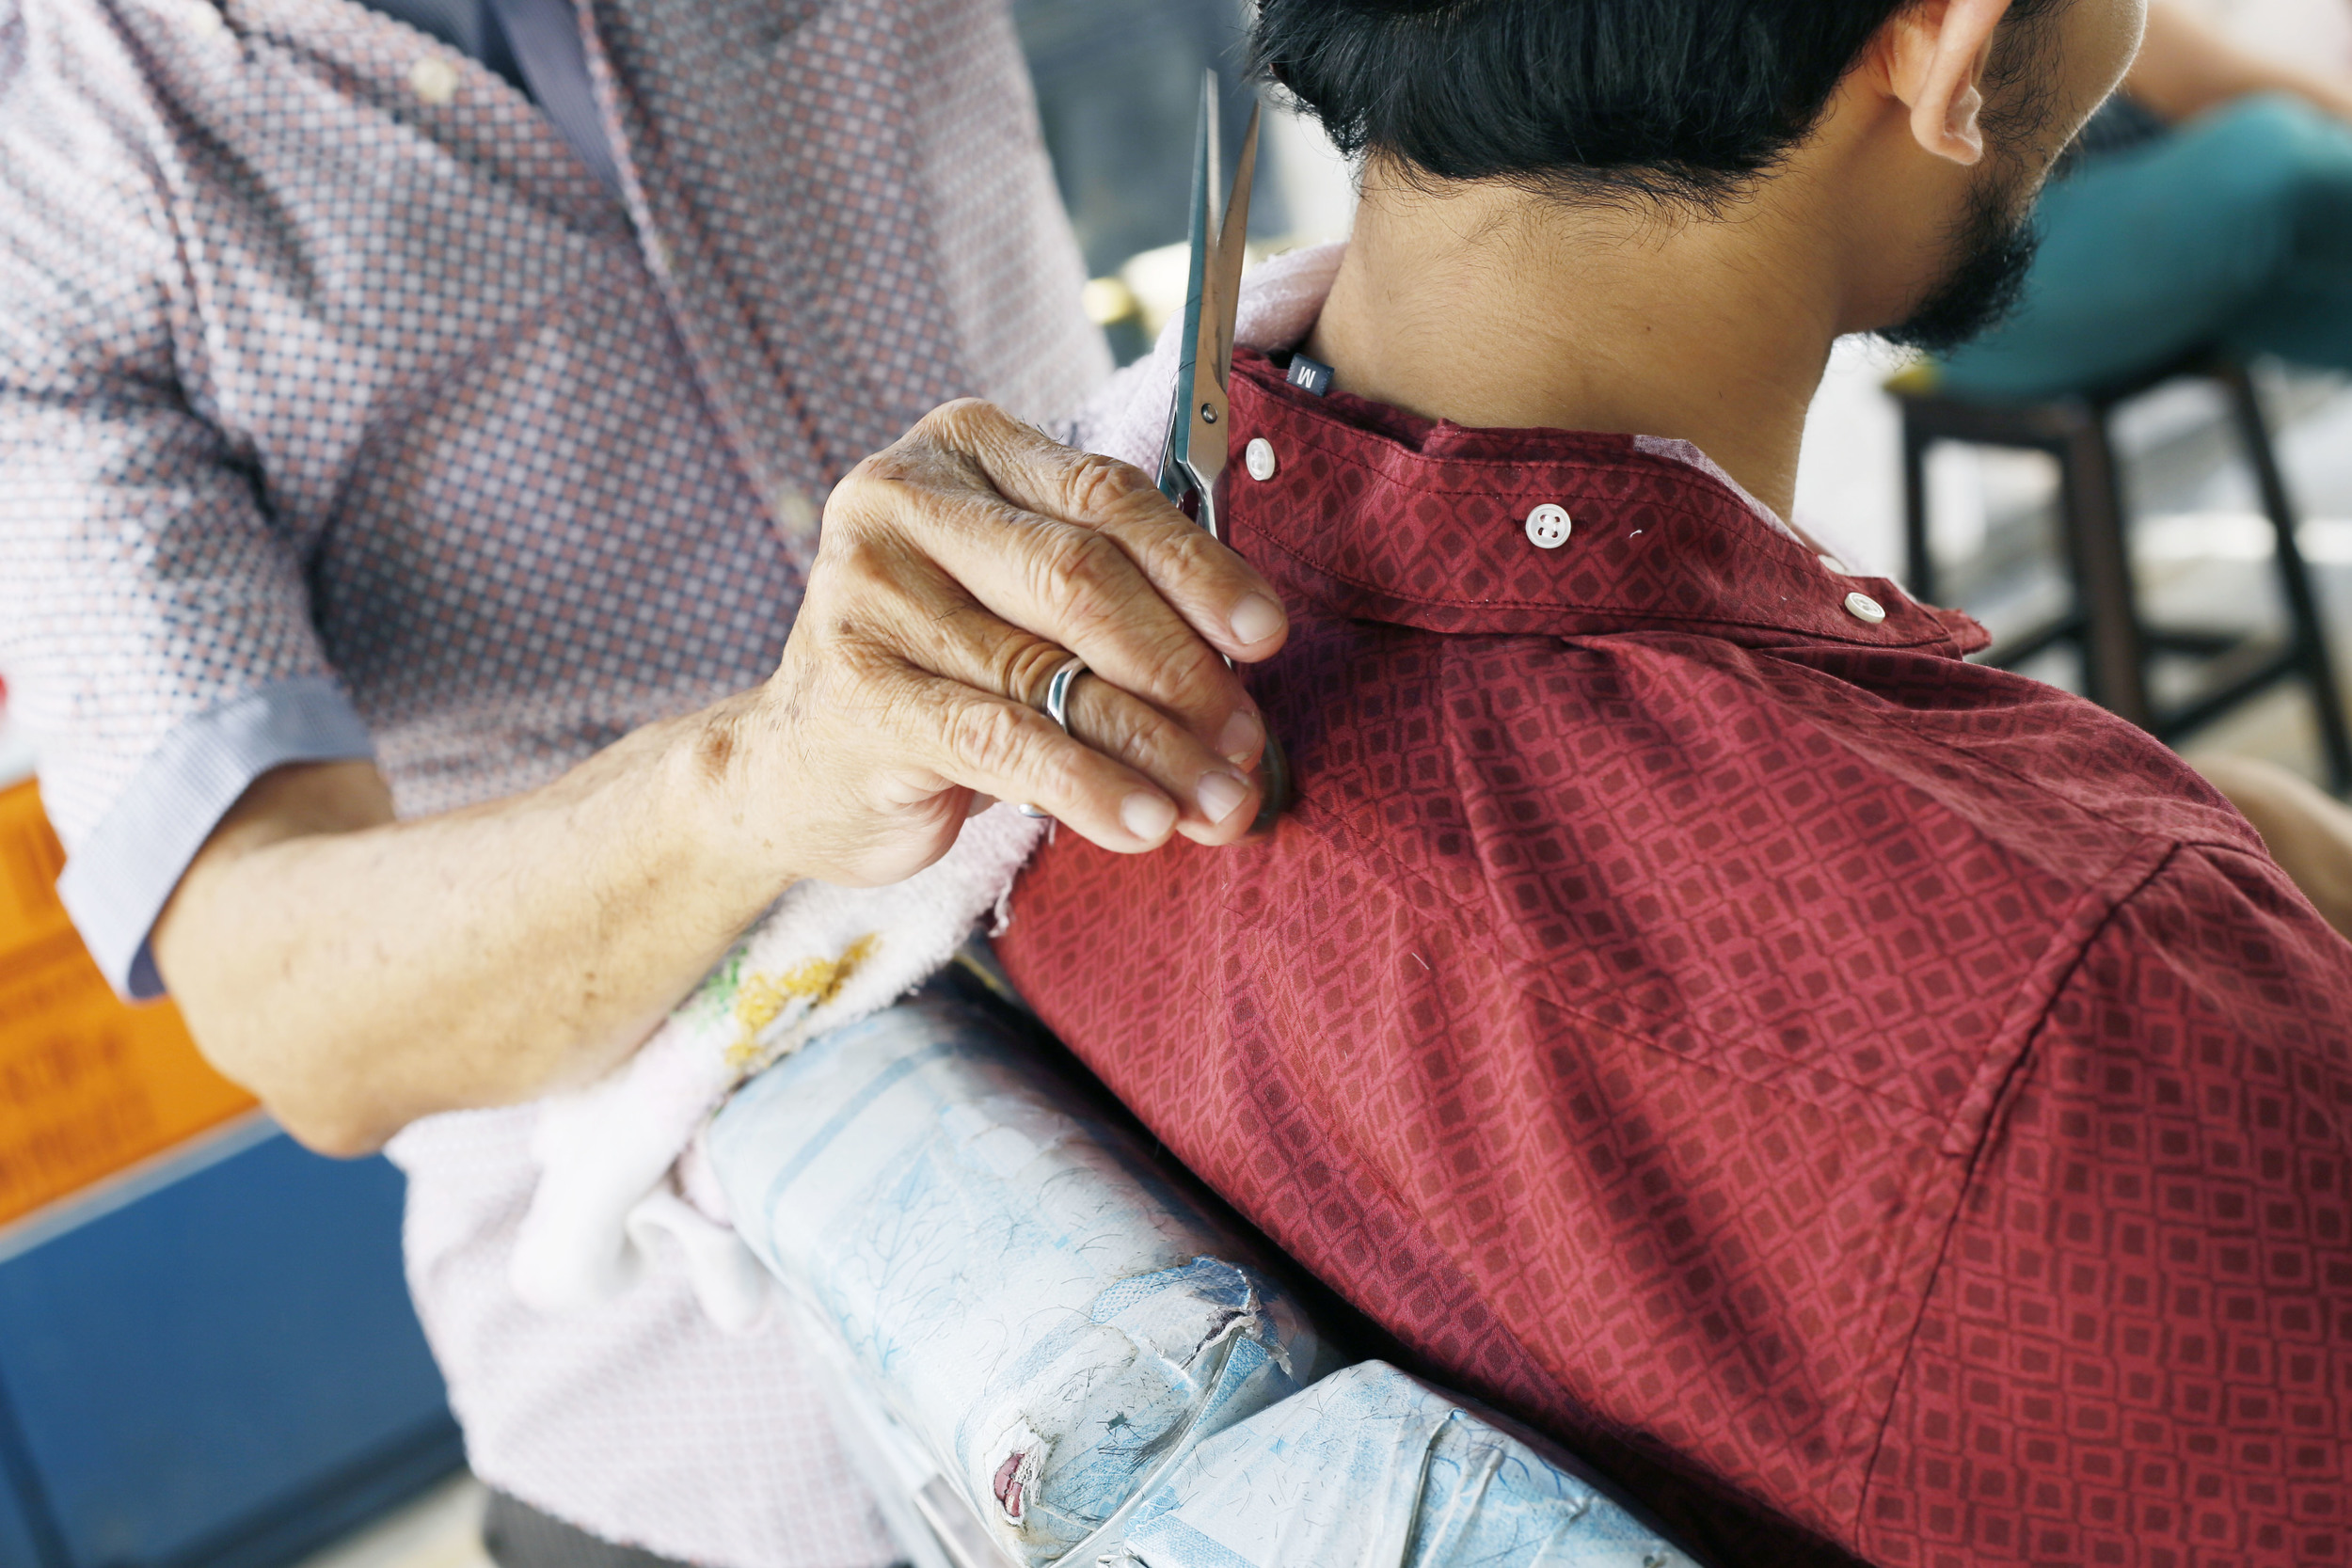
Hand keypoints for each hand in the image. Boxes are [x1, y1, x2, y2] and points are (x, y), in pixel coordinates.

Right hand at [710, 399, 1290, 887]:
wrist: (797, 764)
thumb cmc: (941, 667)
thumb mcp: (1023, 604)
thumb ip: (1119, 599)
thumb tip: (1246, 661)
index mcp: (963, 449)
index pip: (1106, 494)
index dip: (1200, 568)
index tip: (1267, 636)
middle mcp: (902, 501)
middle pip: (1081, 577)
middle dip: (1183, 666)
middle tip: (1244, 737)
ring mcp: (865, 593)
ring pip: (1051, 673)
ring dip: (1156, 747)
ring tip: (1222, 801)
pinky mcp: (857, 691)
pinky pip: (1005, 742)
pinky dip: (1091, 788)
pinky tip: (1146, 823)